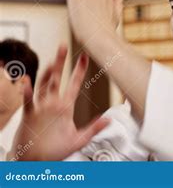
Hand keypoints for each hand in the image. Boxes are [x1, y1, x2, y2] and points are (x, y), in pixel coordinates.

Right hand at [8, 46, 109, 160]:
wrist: (37, 161)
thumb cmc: (55, 151)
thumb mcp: (79, 139)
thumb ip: (94, 129)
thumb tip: (109, 120)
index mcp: (65, 107)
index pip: (73, 84)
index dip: (78, 70)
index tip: (84, 56)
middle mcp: (53, 104)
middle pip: (56, 78)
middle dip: (60, 62)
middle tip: (63, 46)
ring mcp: (41, 108)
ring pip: (42, 86)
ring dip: (46, 73)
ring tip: (51, 62)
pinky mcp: (30, 116)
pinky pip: (29, 102)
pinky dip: (28, 92)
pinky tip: (28, 82)